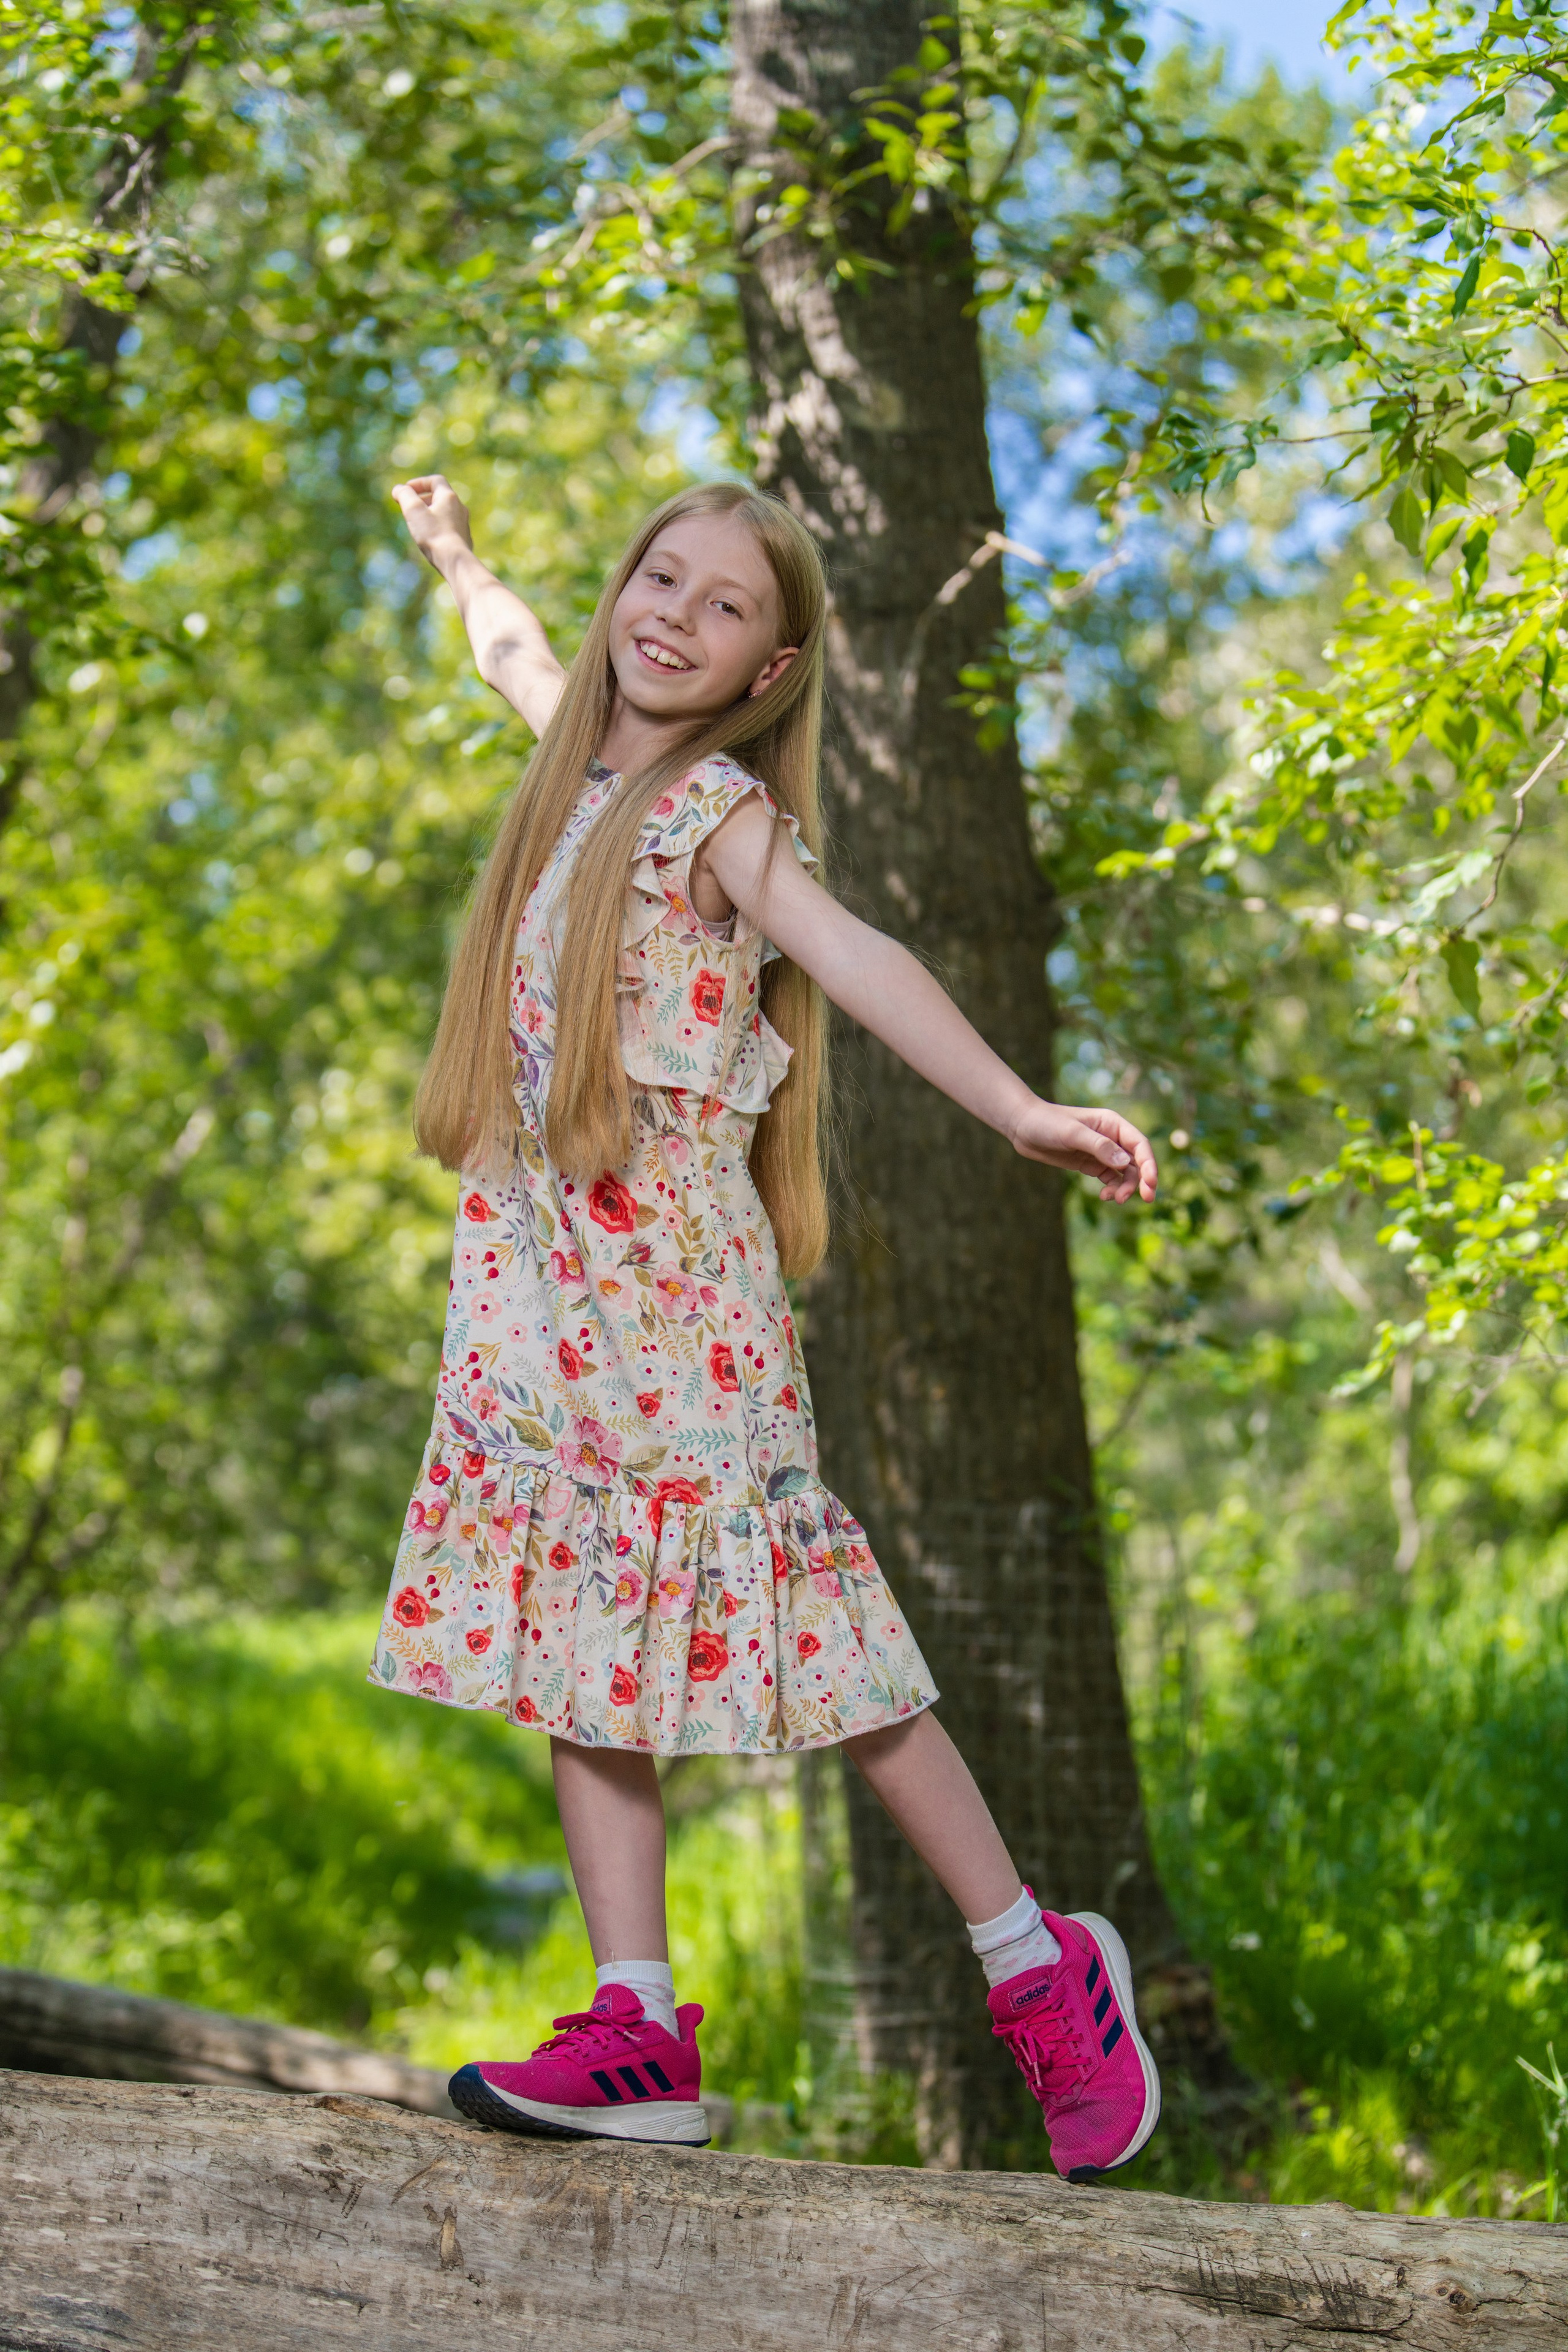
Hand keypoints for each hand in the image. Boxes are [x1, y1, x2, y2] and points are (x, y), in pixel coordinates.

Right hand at [391, 473, 472, 572]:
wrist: (454, 560)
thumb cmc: (433, 534)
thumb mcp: (413, 510)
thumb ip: (404, 495)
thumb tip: (398, 489)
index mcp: (449, 497)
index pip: (435, 480)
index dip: (419, 482)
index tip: (406, 490)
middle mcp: (460, 508)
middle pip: (440, 496)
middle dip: (423, 499)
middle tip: (409, 507)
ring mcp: (463, 524)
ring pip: (445, 513)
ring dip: (430, 513)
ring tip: (417, 523)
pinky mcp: (463, 540)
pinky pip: (448, 527)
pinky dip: (437, 526)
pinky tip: (429, 538)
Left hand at [1009, 1098, 1156, 1203]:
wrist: (1023, 1127)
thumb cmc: (1047, 1123)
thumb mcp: (1072, 1133)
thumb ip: (1098, 1146)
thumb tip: (1124, 1162)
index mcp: (1112, 1124)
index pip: (1139, 1144)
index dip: (1149, 1164)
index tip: (1150, 1183)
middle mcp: (1112, 1138)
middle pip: (1137, 1161)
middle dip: (1143, 1180)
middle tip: (1148, 1199)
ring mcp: (1102, 1152)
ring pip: (1125, 1173)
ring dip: (1125, 1187)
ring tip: (1114, 1199)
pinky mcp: (1091, 1164)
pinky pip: (1110, 1179)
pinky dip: (1112, 1188)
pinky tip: (1105, 1196)